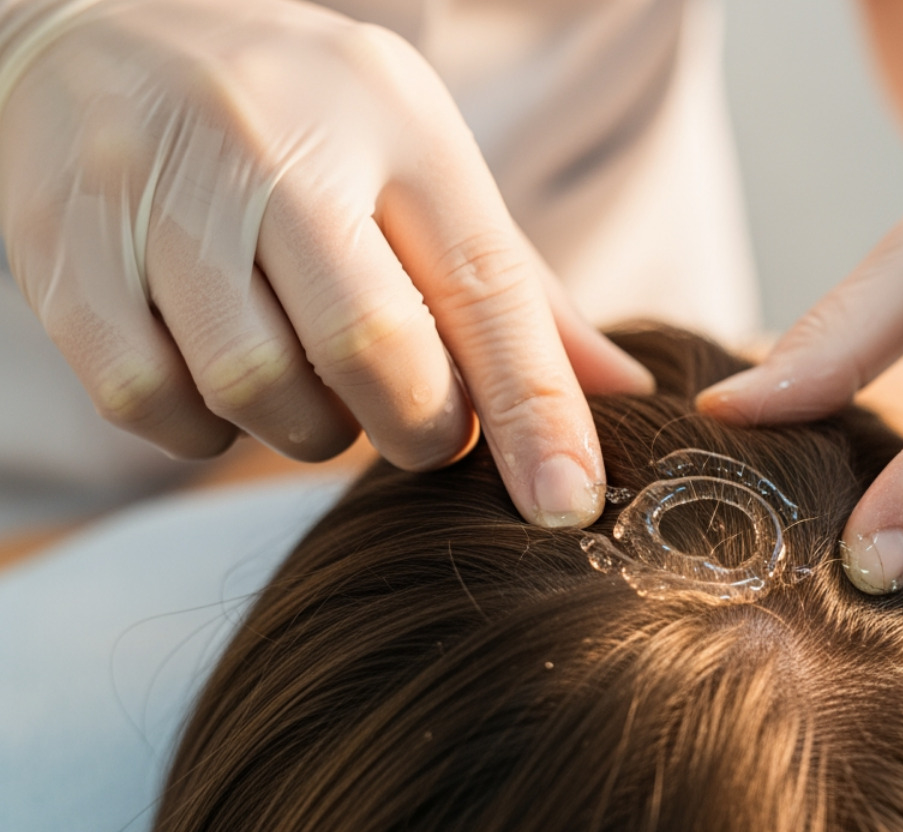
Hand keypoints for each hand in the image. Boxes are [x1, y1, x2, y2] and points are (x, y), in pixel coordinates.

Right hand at [0, 0, 650, 526]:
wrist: (102, 23)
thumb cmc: (300, 120)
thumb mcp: (420, 164)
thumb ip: (515, 286)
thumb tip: (626, 388)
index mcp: (393, 120)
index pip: (486, 287)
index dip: (535, 411)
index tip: (566, 504)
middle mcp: (276, 141)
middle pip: (372, 348)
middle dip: (412, 426)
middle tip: (411, 423)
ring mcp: (161, 188)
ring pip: (258, 385)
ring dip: (303, 426)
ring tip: (306, 378)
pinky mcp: (67, 246)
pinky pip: (150, 397)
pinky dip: (200, 424)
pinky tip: (217, 376)